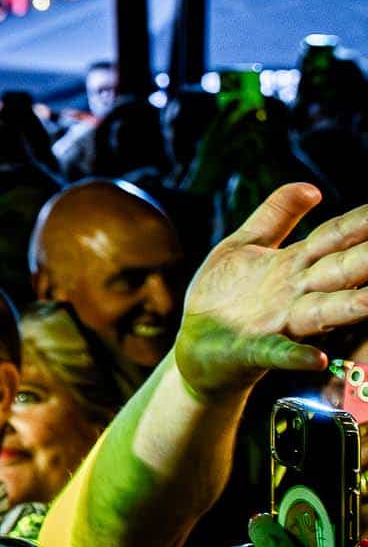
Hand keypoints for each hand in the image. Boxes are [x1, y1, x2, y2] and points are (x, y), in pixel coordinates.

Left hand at [173, 185, 367, 399]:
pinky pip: (279, 353)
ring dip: (350, 307)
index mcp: (294, 264)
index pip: (335, 237)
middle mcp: (296, 292)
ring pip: (322, 311)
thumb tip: (311, 188)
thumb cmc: (224, 295)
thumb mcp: (244, 245)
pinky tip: (316, 358)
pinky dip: (296, 356)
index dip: (361, 222)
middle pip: (340, 270)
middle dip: (366, 259)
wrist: (196, 347)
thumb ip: (275, 215)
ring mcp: (278, 322)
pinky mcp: (254, 349)